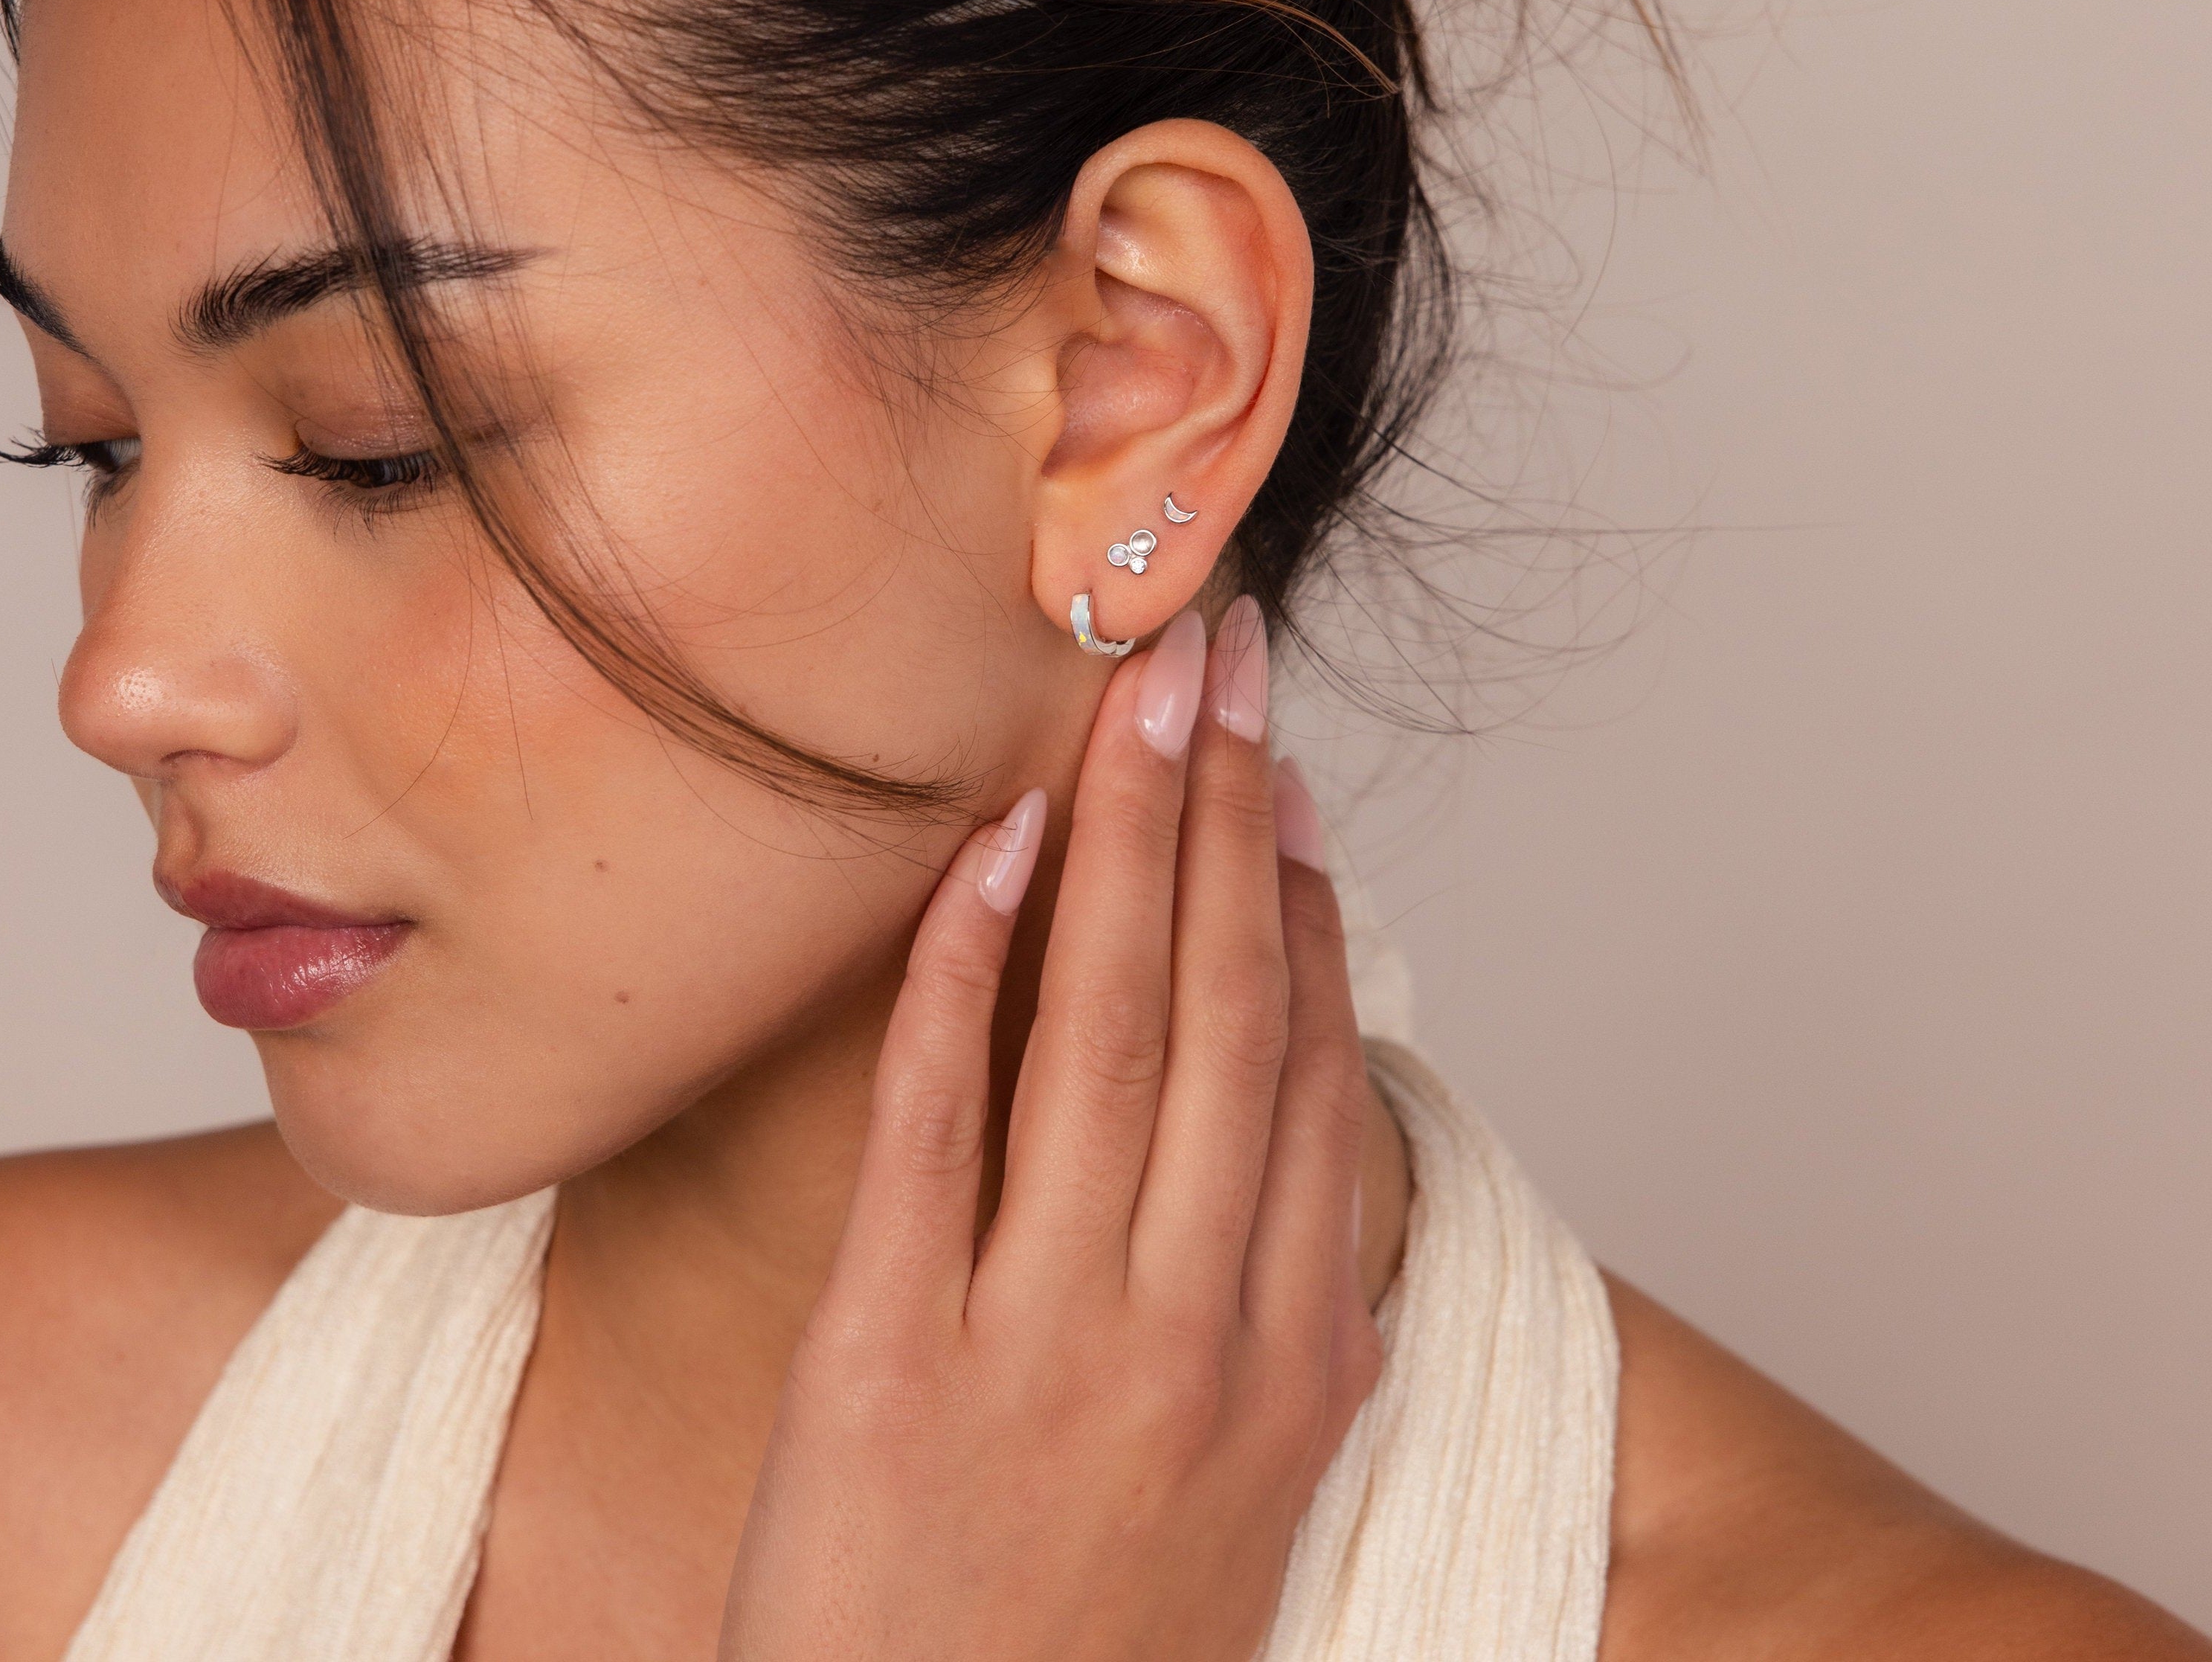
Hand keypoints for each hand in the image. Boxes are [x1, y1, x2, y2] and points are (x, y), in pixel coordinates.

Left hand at [716, 599, 1381, 1661]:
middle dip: (1227, 810)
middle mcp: (1189, 1324)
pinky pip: (936, 1119)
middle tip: (1223, 658)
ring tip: (1135, 698)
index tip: (1283, 776)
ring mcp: (1042, 1333)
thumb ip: (1306, 1343)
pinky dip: (965, 967)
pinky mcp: (888, 1350)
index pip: (1312, 1067)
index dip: (1302, 898)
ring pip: (1108, 1030)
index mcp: (1289, 1355)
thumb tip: (1331, 1197)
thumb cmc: (1100, 1650)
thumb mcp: (1254, 1507)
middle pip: (1227, 1008)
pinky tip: (988, 848)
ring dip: (1127, 841)